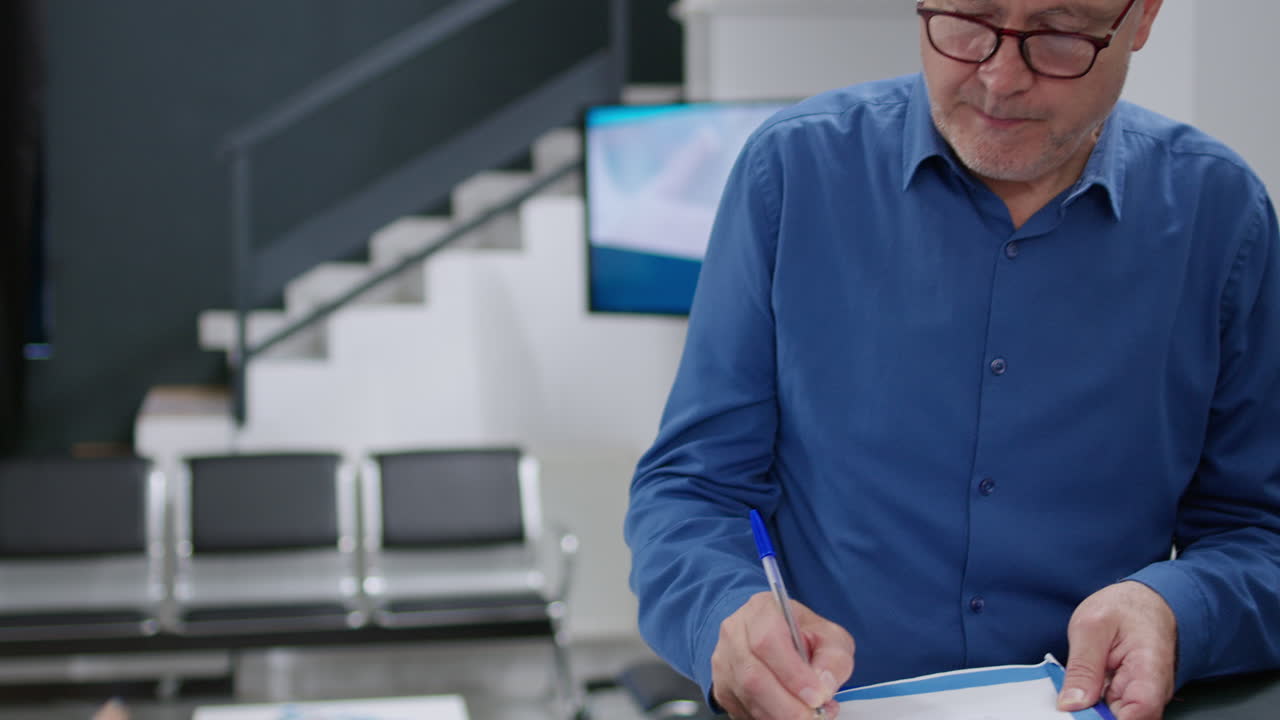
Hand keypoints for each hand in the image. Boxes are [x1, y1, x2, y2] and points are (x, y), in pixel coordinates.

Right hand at [711, 591, 853, 719]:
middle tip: (814, 716)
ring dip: (780, 715)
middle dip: (788, 706)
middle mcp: (735, 632)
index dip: (793, 674)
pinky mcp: (721, 687)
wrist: (779, 638)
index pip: (768, 641)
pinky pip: (743, 711)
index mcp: (761, 609)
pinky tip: (788, 713)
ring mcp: (723, 660)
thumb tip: (824, 685)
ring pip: (747, 698)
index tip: (817, 696)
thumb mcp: (830, 637)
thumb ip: (834, 659)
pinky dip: (769, 718)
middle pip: (753, 676)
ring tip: (808, 715)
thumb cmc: (803, 635)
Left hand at [1058, 581, 1177, 719]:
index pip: (1139, 713)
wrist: (1145, 600)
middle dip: (1093, 716)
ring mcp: (1142, 697)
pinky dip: (1092, 705)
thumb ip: (1083, 667)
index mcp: (1150, 672)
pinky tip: (1078, 692)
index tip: (1078, 713)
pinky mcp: (1129, 698)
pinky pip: (1110, 710)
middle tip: (1068, 701)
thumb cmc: (1125, 607)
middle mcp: (1153, 692)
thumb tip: (1071, 704)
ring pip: (1114, 717)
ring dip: (1090, 711)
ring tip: (1073, 691)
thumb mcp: (1091, 627)